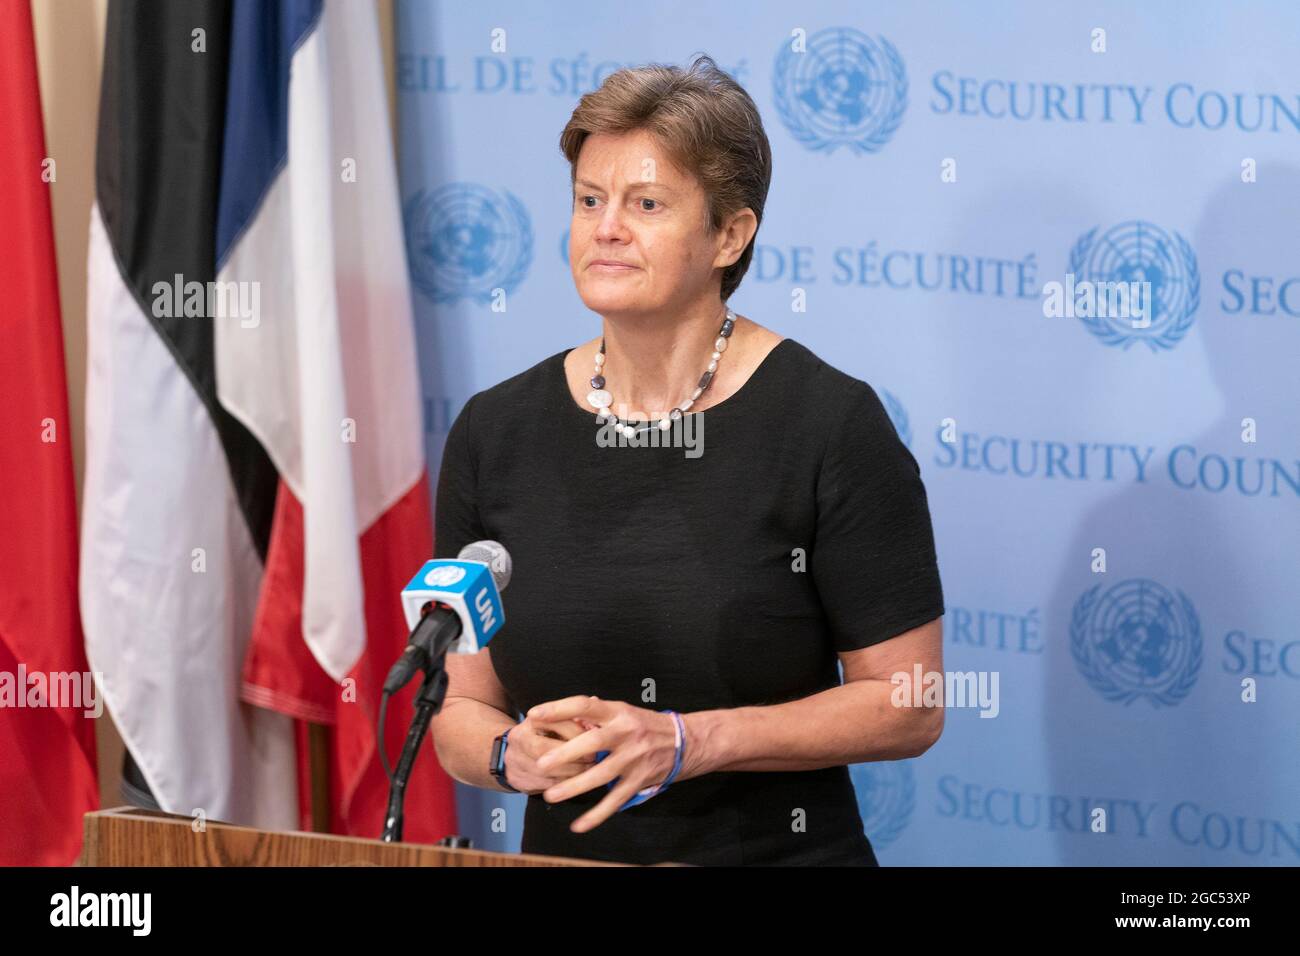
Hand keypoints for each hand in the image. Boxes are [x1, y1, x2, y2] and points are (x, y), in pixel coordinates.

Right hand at [500, 713, 595, 794]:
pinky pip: (546, 785)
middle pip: (546, 749)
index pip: (557, 723)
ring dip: (572, 772)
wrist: (513, 755)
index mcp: (531, 720)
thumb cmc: (544, 735)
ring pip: (546, 770)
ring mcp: (516, 761)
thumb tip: (595, 700)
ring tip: (589, 770)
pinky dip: (564, 784)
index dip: (579, 732)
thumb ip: (575, 715)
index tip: (596, 737)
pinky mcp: (519, 780)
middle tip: (593, 758)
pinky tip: (576, 781)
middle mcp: (519, 738)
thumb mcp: (557, 720)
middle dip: (574, 755)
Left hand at [526, 696, 680, 833]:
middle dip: (565, 754)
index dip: (559, 709)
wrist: (684, 742)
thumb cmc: (645, 725)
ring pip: (601, 775)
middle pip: (592, 743)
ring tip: (551, 795)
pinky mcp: (639, 780)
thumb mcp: (623, 711)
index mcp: (618, 712)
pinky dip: (597, 815)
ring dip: (575, 787)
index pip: (585, 706)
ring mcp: (633, 759)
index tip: (534, 714)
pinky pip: (615, 800)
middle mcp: (626, 733)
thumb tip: (565, 713)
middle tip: (541, 763)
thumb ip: (596, 715)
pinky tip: (579, 825)